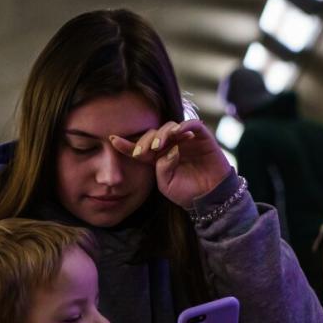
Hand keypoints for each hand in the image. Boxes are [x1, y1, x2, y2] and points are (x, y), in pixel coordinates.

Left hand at [109, 119, 231, 209]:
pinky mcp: (202, 136)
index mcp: (158, 157)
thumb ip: (160, 168)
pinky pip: (192, 124)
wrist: (210, 198)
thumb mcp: (166, 184)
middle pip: (153, 134)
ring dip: (162, 135)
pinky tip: (177, 134)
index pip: (140, 147)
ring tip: (158, 146)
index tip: (112, 139)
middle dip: (144, 141)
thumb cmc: (188, 192)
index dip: (126, 143)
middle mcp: (170, 145)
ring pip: (169, 127)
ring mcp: (186, 139)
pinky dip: (183, 126)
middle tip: (141, 151)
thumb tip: (166, 151)